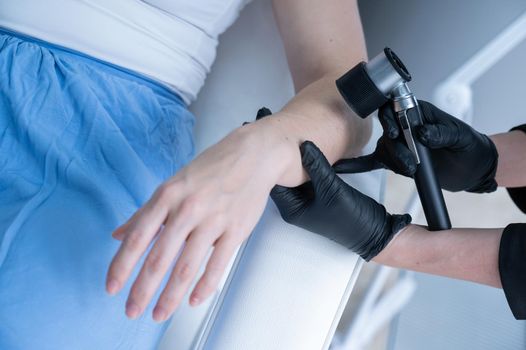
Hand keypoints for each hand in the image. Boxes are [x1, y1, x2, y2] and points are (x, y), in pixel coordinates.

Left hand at [106, 114, 295, 322]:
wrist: (253, 155)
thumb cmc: (211, 169)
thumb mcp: (173, 184)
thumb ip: (146, 212)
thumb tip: (119, 235)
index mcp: (167, 196)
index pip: (138, 237)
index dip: (122, 265)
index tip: (112, 287)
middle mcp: (188, 209)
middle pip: (160, 257)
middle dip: (143, 289)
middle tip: (132, 311)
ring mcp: (214, 220)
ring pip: (187, 266)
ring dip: (171, 295)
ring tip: (159, 313)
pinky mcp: (236, 229)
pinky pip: (218, 264)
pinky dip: (205, 286)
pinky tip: (193, 300)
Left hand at [270, 141, 410, 260]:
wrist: (374, 231)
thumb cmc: (351, 218)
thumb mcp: (332, 190)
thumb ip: (317, 166)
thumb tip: (303, 144)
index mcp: (291, 208)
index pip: (272, 180)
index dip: (270, 158)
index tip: (270, 137)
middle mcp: (294, 203)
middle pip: (280, 174)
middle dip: (280, 154)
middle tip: (279, 129)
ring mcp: (306, 198)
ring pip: (294, 172)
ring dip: (294, 156)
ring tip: (289, 133)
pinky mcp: (318, 191)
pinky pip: (308, 173)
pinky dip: (307, 161)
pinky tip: (307, 145)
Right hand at [334, 101, 498, 192]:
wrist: (471, 168)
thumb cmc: (468, 146)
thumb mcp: (460, 137)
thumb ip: (442, 133)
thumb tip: (423, 133)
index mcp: (419, 112)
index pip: (396, 107)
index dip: (390, 116)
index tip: (395, 131)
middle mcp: (405, 125)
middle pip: (386, 130)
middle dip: (394, 144)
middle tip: (407, 157)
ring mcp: (398, 143)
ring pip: (383, 148)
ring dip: (394, 159)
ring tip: (410, 168)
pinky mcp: (396, 160)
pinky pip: (374, 161)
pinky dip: (356, 165)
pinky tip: (342, 167)